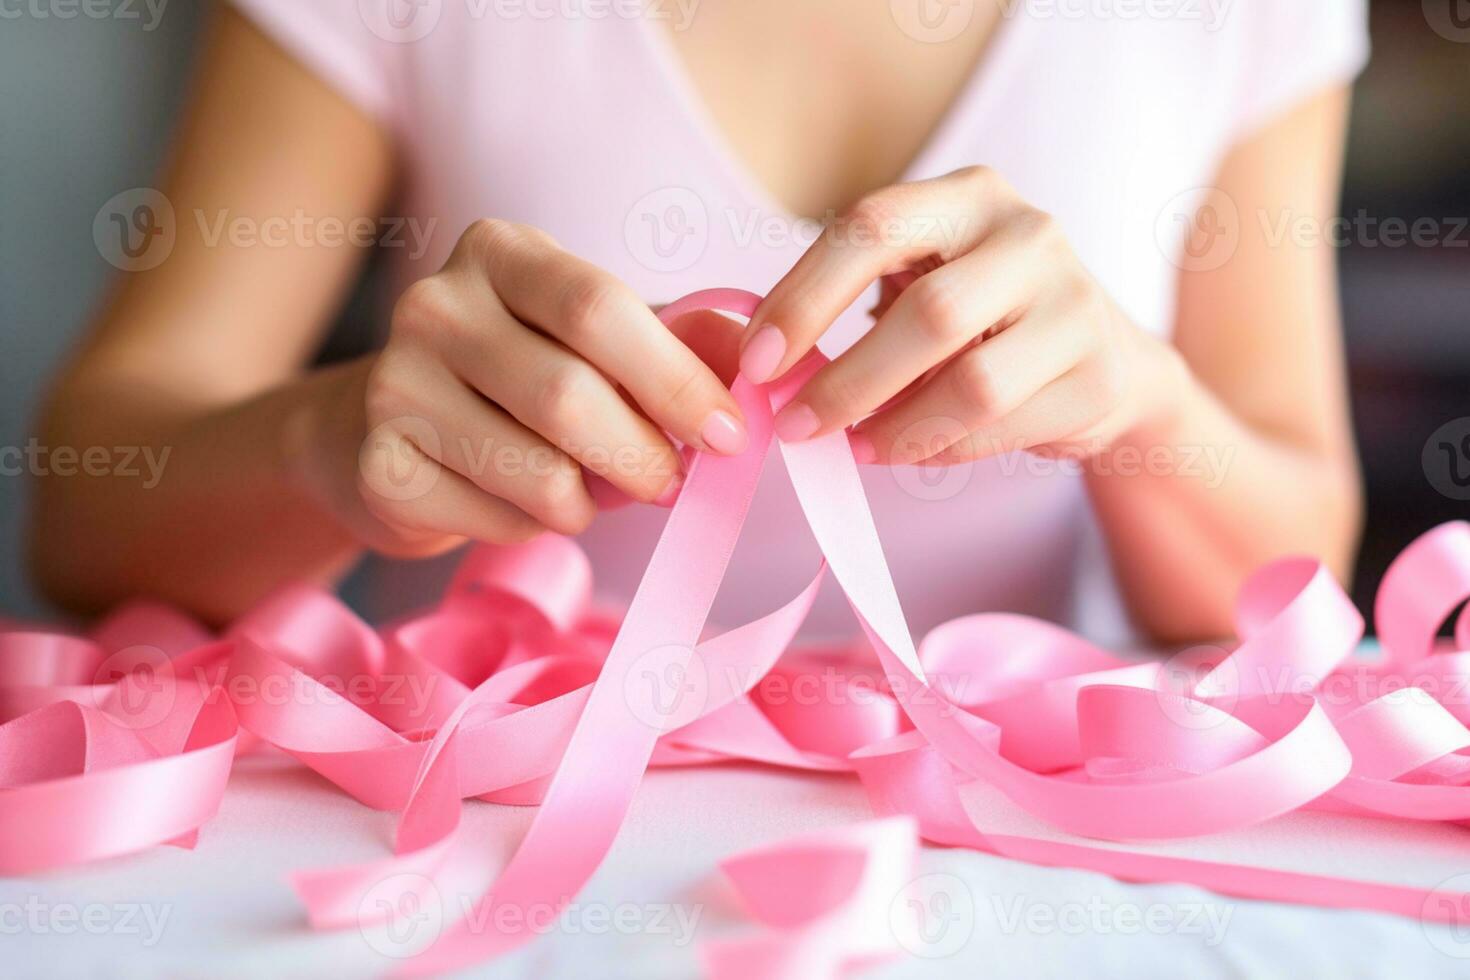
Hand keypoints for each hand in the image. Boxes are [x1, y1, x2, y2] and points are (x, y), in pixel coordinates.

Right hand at [351, 220, 748, 554]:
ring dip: (594, 502)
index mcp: (499, 252)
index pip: (599, 310)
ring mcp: (393, 385)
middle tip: (676, 482)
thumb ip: (684, 339)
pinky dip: (536, 526)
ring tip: (596, 489)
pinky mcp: (378, 466)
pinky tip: (525, 502)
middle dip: (646, 456)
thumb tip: (761, 360)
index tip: (731, 435)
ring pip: (539, 473)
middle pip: (569, 397)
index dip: (677, 381)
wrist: (393, 424)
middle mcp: (434, 305)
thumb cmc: (523, 371)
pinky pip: (497, 519)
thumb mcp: (602, 338)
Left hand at [739, 167, 1184, 465]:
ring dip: (895, 427)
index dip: (805, 296)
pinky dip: (939, 449)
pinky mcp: (1098, 376)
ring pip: (972, 384)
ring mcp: (1076, 304)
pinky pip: (1000, 428)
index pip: (873, 226)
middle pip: (928, 314)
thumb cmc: (983, 317)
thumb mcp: (925, 277)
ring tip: (854, 447)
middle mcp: (1031, 235)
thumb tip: (765, 365)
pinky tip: (905, 450)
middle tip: (792, 426)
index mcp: (969, 195)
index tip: (756, 362)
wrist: (1106, 360)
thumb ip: (854, 300)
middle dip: (847, 381)